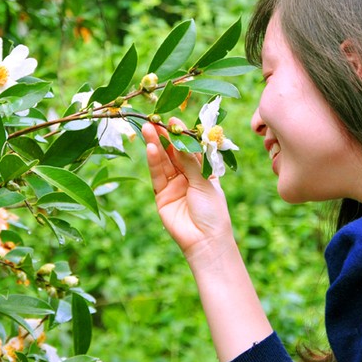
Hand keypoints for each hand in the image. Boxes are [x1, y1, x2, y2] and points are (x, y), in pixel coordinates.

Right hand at [142, 120, 234, 262]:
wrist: (204, 241)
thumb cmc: (213, 211)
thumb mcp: (204, 182)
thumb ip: (190, 162)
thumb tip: (180, 140)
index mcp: (204, 171)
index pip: (192, 149)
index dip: (183, 135)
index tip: (174, 120)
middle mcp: (188, 176)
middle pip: (175, 153)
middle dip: (165, 137)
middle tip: (155, 120)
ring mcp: (174, 185)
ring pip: (164, 161)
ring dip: (156, 145)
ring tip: (148, 129)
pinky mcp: (161, 195)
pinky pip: (157, 175)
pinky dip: (153, 161)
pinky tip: (151, 148)